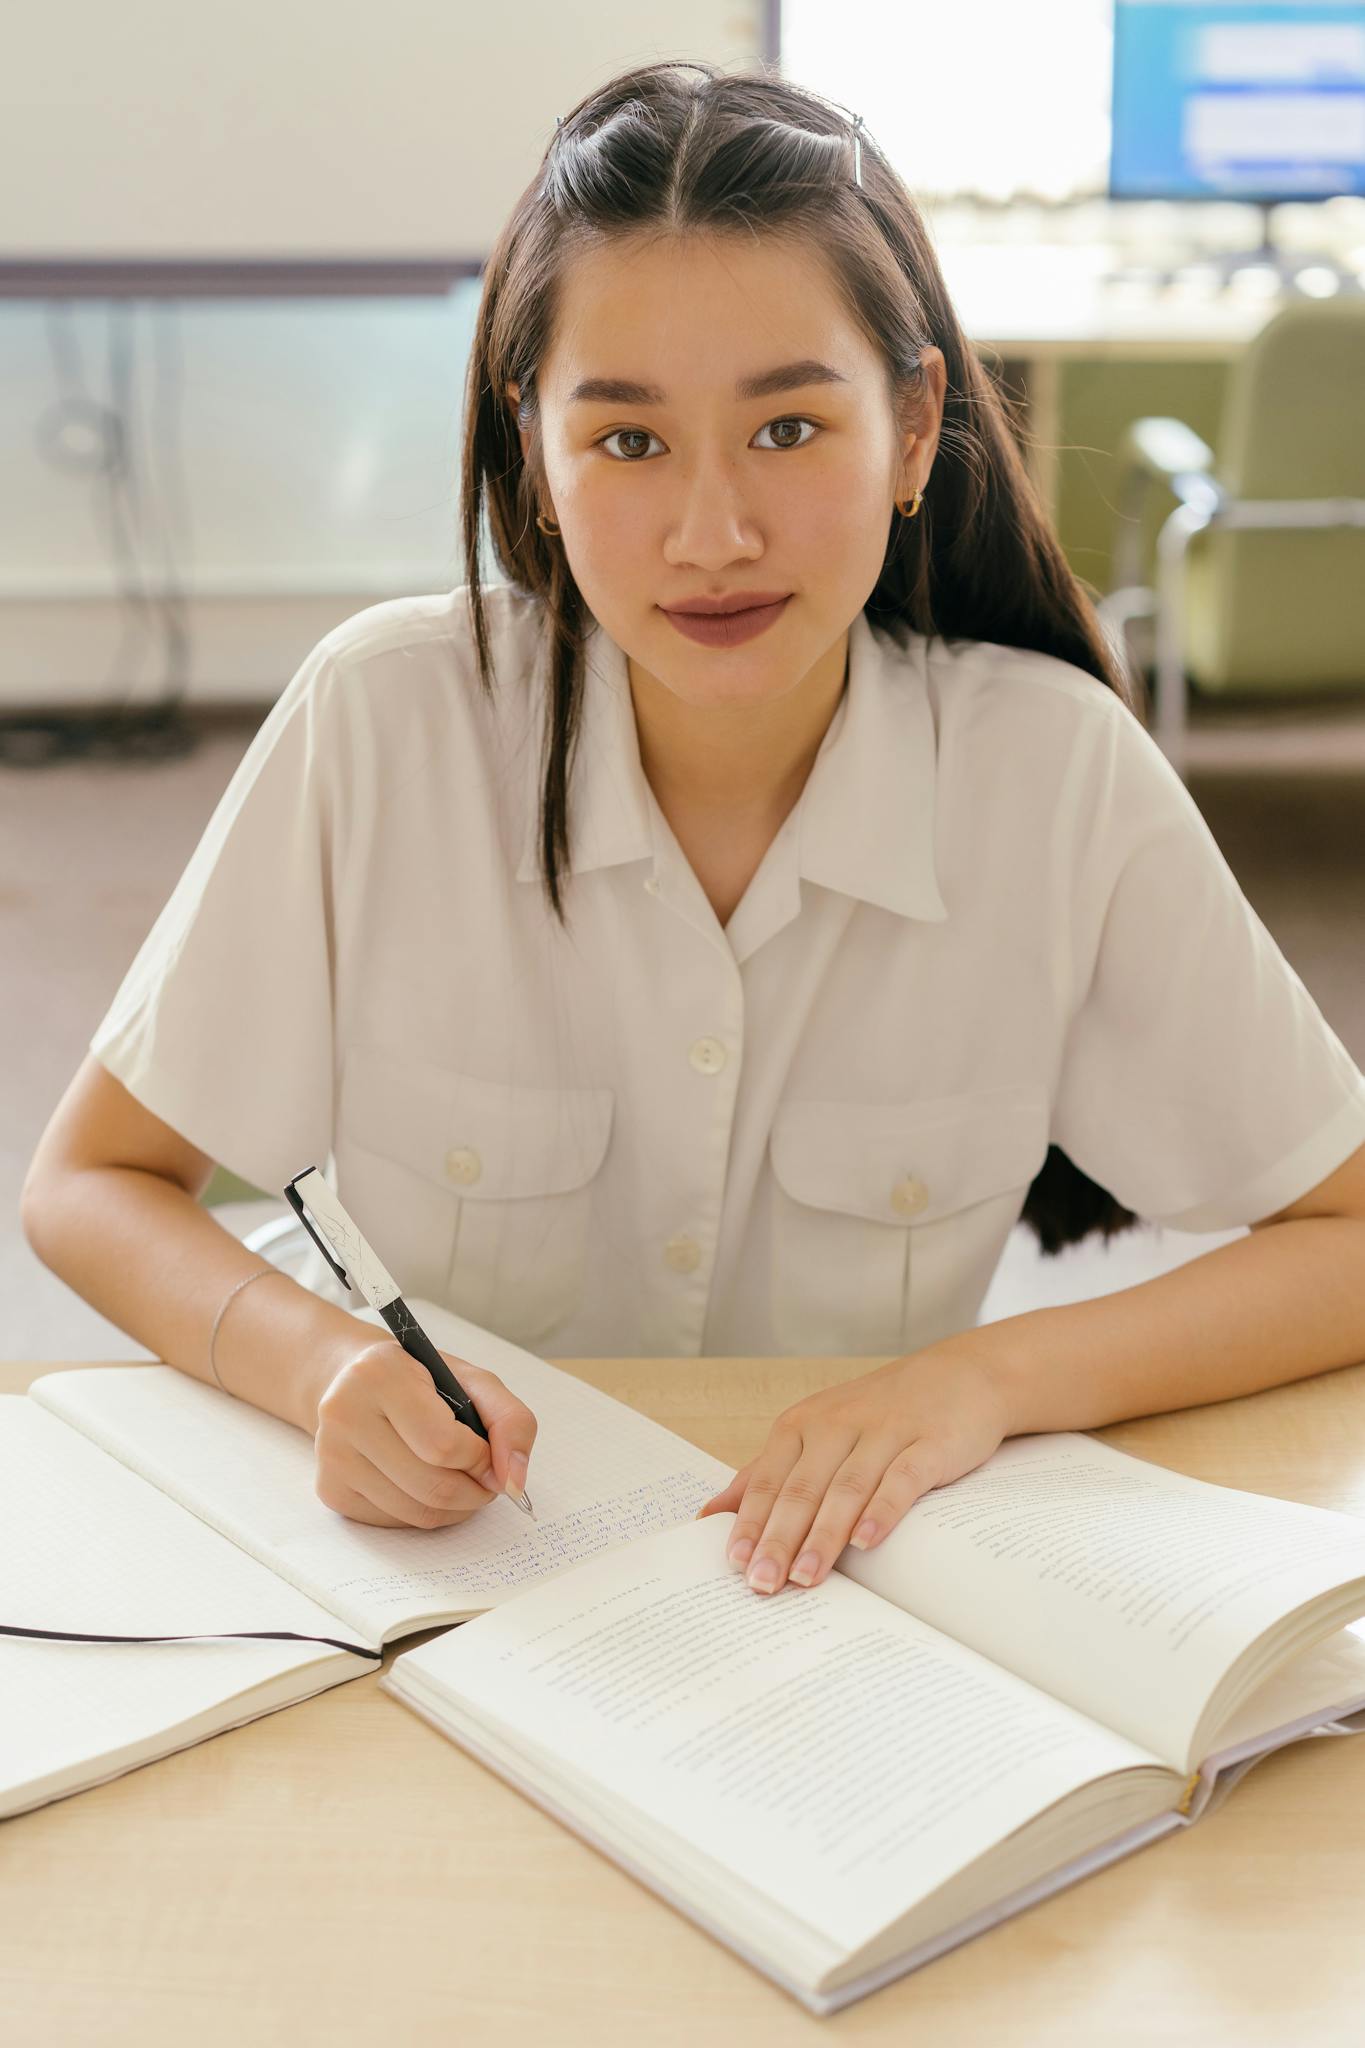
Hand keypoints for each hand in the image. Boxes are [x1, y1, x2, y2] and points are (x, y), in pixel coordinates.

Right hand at [312, 1336, 537, 1528]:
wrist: (356, 1383)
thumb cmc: (421, 1381)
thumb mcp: (474, 1382)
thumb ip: (511, 1422)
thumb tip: (514, 1481)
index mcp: (380, 1374)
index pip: (444, 1445)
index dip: (481, 1459)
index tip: (491, 1455)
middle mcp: (344, 1413)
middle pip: (431, 1486)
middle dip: (475, 1491)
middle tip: (486, 1479)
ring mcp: (332, 1455)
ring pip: (415, 1512)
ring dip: (455, 1508)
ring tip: (462, 1482)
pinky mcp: (330, 1489)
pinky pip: (394, 1522)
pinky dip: (425, 1513)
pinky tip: (426, 1485)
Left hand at [694, 1340, 1010, 1593]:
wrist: (962, 1375)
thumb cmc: (881, 1413)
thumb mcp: (816, 1432)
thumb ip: (766, 1472)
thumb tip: (710, 1513)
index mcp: (803, 1424)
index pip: (769, 1480)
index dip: (751, 1522)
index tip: (735, 1564)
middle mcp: (838, 1425)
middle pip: (802, 1488)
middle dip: (779, 1538)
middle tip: (762, 1583)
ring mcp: (885, 1432)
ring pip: (846, 1488)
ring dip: (823, 1535)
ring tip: (805, 1578)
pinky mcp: (929, 1443)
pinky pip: (901, 1478)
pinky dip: (881, 1509)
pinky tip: (865, 1541)